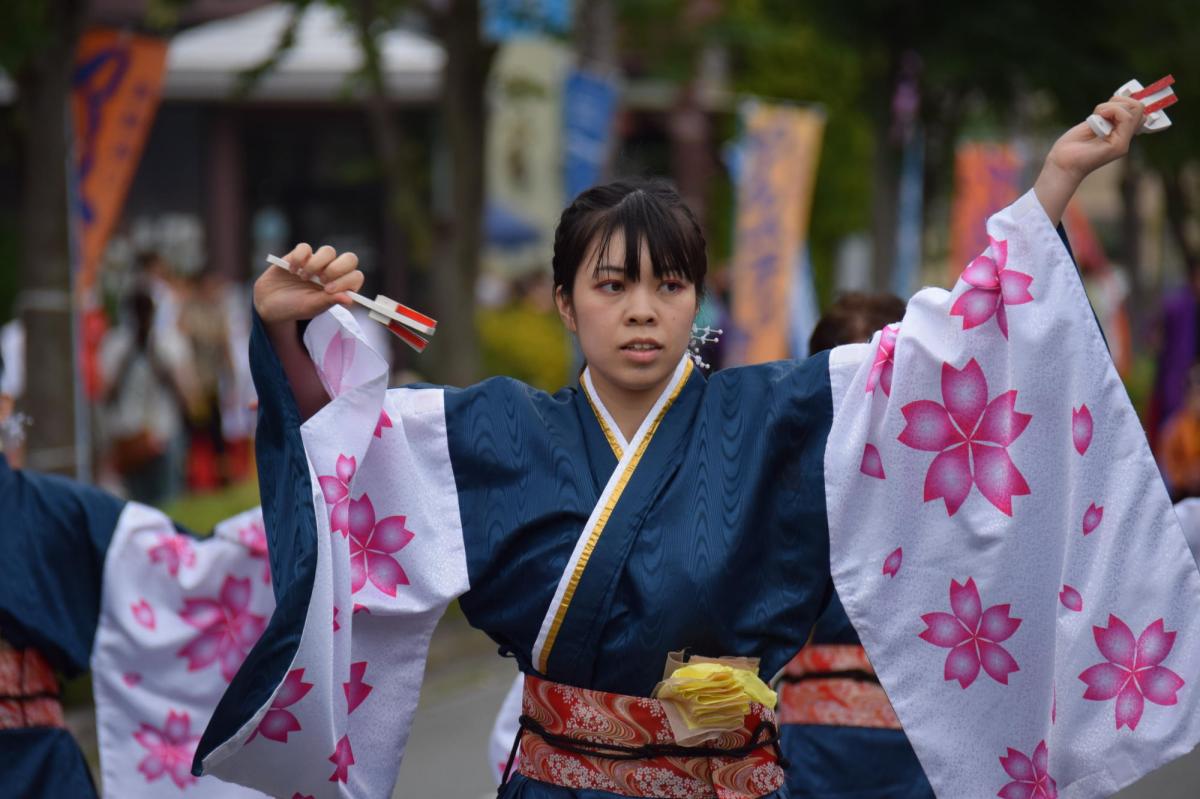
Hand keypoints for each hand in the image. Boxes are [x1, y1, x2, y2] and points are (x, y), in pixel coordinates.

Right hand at [253, 243, 364, 324]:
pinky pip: (305, 247)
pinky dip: (299, 258)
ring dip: (316, 264)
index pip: (356, 277)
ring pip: (329, 251)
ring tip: (303, 277)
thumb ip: (329, 301)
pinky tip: (291, 270)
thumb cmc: (294, 307)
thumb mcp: (311, 307)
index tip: (328, 289)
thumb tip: (349, 299)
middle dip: (337, 268)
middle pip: (350, 259)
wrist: (269, 303)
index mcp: (340, 287)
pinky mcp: (300, 255)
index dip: (346, 281)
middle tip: (322, 280)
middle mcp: (332, 273)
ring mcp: (317, 262)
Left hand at [1035, 96, 1144, 225]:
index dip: (1127, 101)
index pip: (1138, 112)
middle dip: (1120, 101)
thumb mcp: (1091, 124)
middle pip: (1139, 107)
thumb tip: (1119, 101)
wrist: (1061, 165)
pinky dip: (1111, 110)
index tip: (1109, 103)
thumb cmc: (1071, 147)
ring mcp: (1123, 143)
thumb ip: (1107, 116)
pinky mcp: (1119, 146)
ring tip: (1097, 116)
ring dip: (1113, 105)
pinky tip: (1096, 119)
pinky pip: (1125, 117)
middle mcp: (1125, 138)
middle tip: (1101, 111)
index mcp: (1119, 133)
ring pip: (1135, 109)